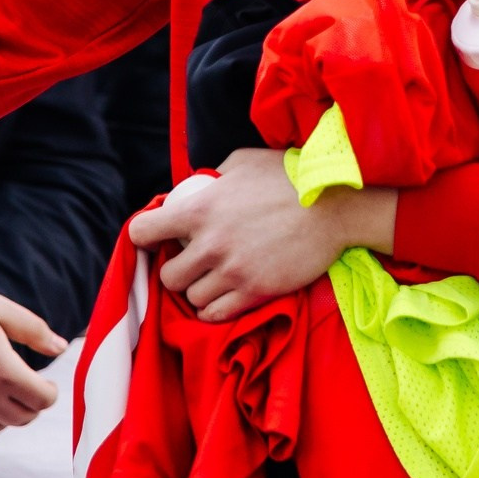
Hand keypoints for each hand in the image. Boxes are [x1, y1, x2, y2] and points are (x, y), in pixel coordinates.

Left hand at [125, 148, 396, 321]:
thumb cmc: (289, 177)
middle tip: (190, 265)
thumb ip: (214, 176)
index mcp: (200, 209)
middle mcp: (210, 244)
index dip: (144, 237)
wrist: (334, 207)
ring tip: (212, 281)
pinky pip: (217, 315)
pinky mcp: (256, 292)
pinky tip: (223, 297)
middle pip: (167, 276)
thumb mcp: (243, 163)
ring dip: (198, 291)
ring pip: (192, 298)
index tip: (154, 239)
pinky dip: (215, 310)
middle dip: (175, 272)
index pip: (144, 231)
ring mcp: (233, 272)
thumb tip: (197, 186)